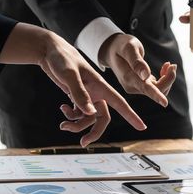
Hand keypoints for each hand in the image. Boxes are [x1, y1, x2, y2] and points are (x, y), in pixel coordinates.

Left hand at [0, 23, 146, 146]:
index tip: (142, 127)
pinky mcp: (77, 95)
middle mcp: (96, 93)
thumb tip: (90, 113)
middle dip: (94, 132)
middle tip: (83, 143)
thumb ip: (79, 93)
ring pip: (88, 118)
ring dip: (76, 125)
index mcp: (100, 86)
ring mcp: (87, 95)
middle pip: (102, 119)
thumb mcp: (70, 75)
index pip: (120, 103)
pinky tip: (63, 109)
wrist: (50, 50)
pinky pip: (78, 113)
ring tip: (63, 125)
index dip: (131, 116)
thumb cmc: (62, 58)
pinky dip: (71, 116)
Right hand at [99, 33, 176, 106]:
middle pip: (156, 90)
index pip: (145, 88)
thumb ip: (136, 61)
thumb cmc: (121, 46)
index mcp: (128, 77)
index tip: (165, 103)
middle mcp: (132, 86)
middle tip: (173, 65)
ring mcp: (137, 87)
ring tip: (169, 65)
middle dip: (168, 79)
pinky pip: (157, 87)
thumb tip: (146, 75)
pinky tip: (165, 67)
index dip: (156, 95)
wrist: (113, 50)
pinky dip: (165, 78)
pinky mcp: (142, 85)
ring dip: (168, 78)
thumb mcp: (128, 48)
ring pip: (159, 89)